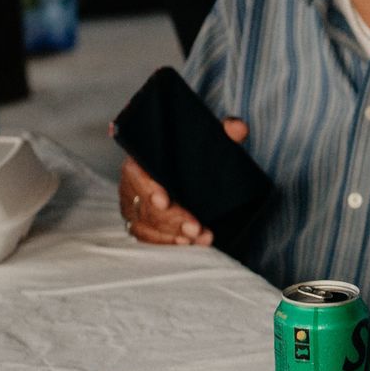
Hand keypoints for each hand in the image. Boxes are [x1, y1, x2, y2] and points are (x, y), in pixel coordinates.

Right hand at [116, 117, 247, 245]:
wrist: (189, 166)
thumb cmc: (193, 152)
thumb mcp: (209, 138)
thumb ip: (223, 131)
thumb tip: (238, 127)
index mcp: (142, 157)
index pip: (138, 173)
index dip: (149, 188)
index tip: (165, 201)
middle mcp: (132, 181)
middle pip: (144, 204)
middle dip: (171, 218)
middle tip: (196, 227)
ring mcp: (133, 203)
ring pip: (145, 224)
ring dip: (172, 234)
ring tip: (200, 236)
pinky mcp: (139, 220)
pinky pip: (146, 236)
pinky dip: (166, 242)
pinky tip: (187, 243)